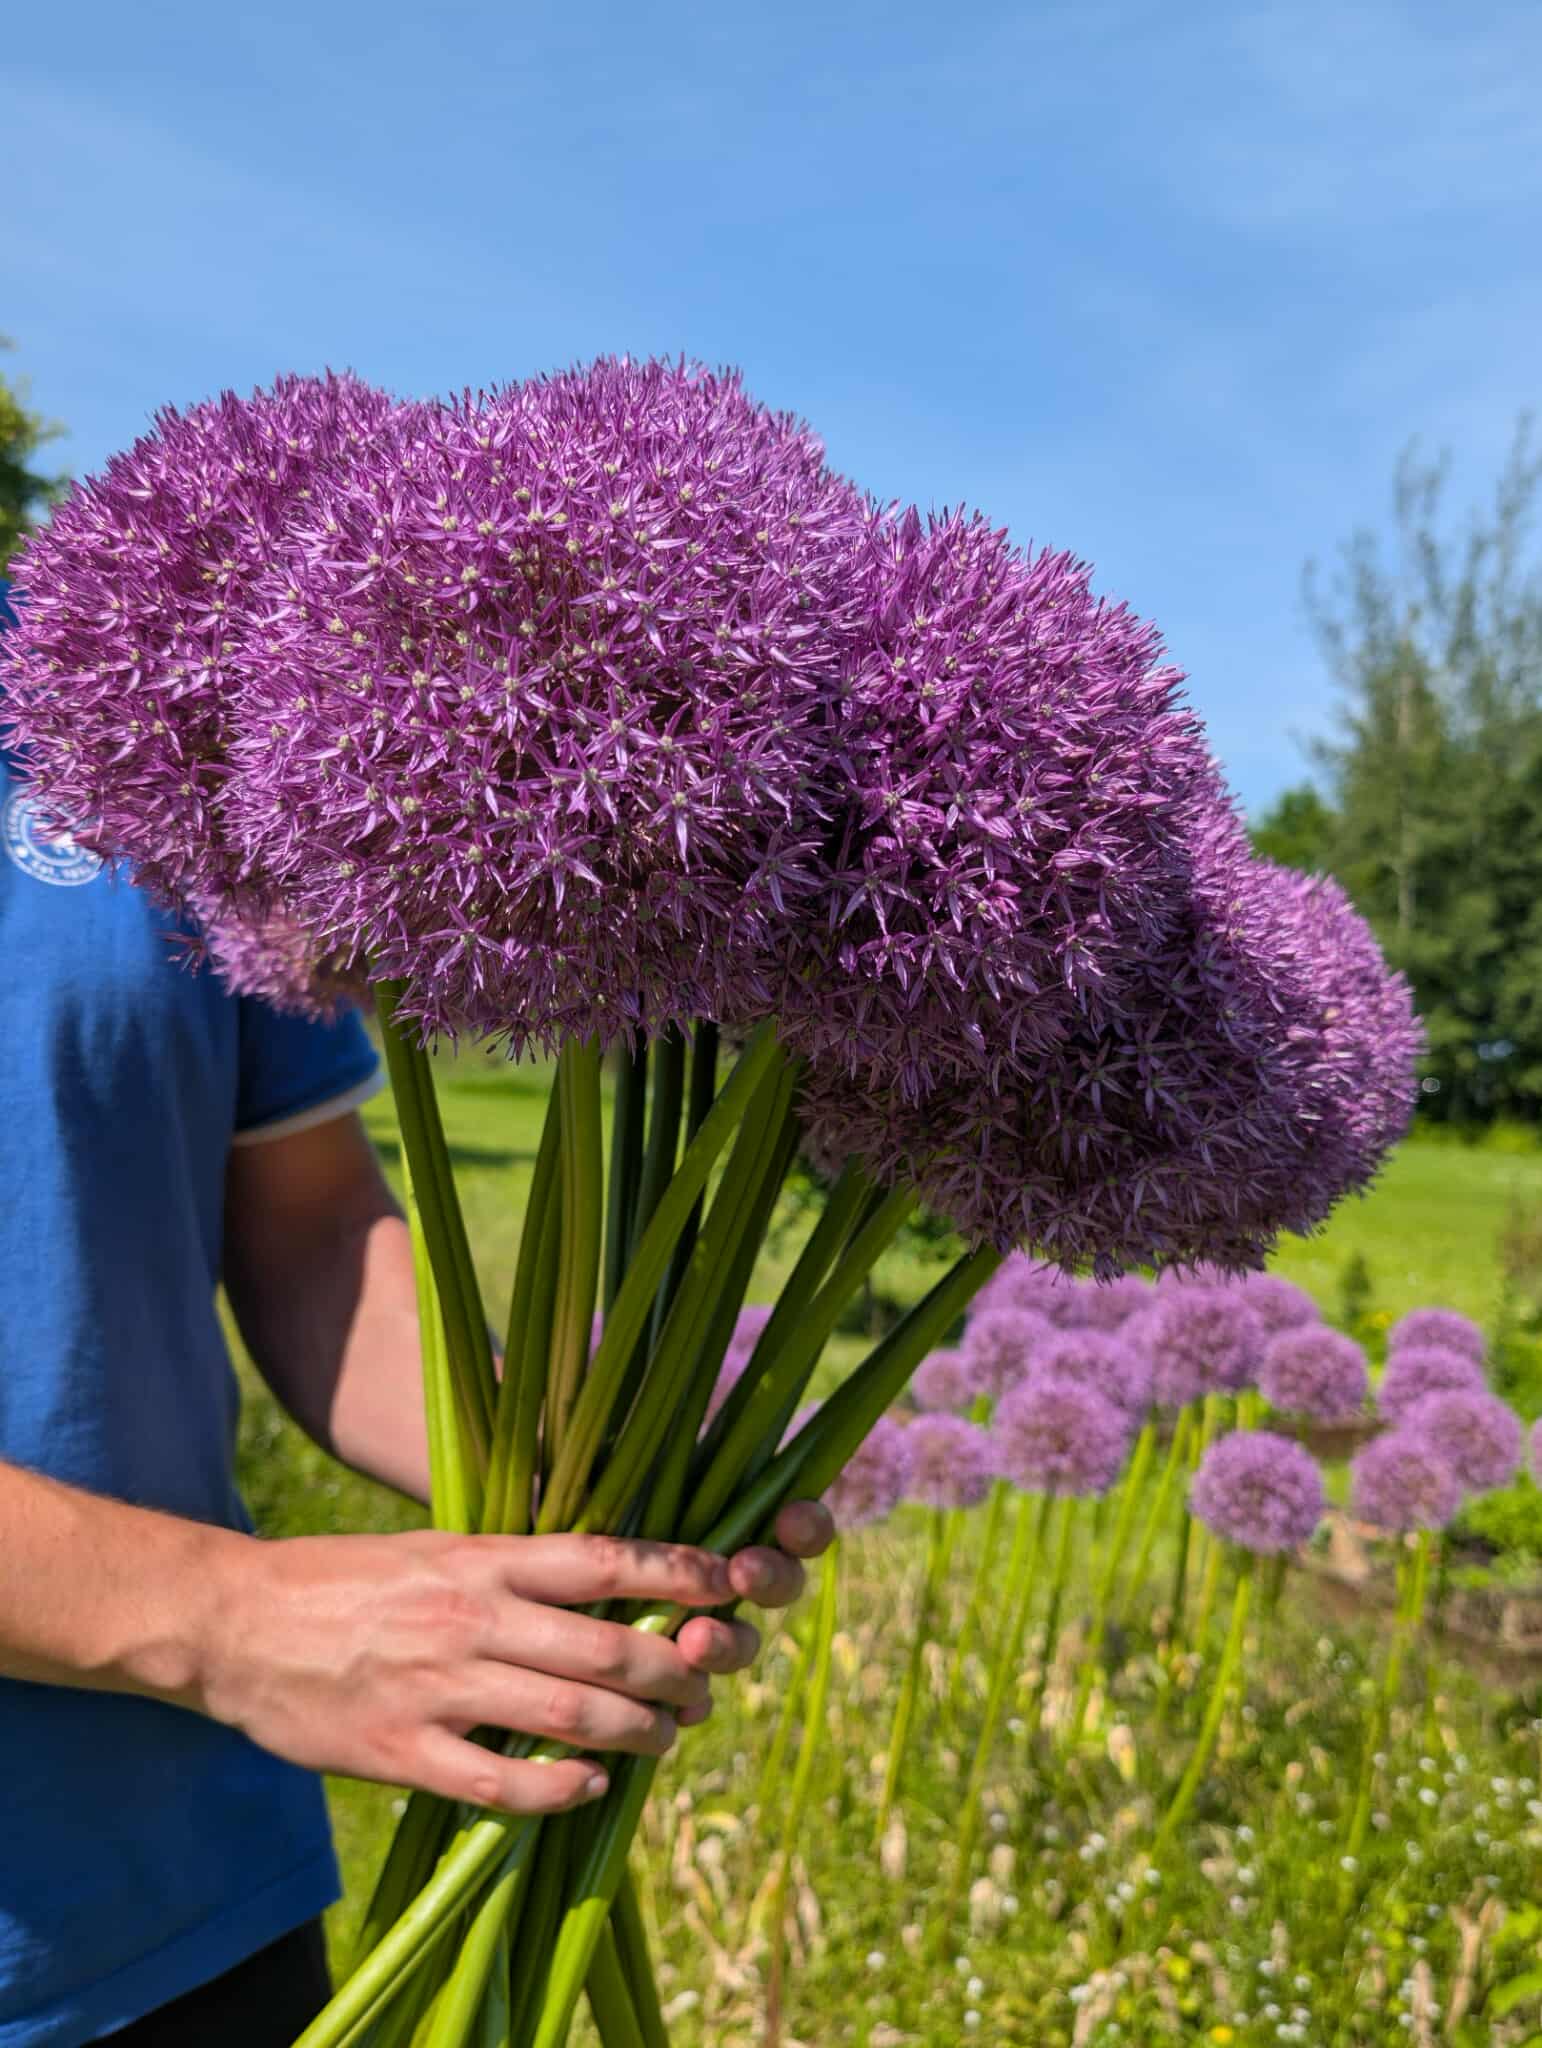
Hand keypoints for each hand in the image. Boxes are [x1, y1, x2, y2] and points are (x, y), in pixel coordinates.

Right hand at [195, 1504, 832, 1815]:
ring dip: (633, 1731)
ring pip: (569, 1715)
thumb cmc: (345, 1580)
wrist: (237, 1622)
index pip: (604, 1559)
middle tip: (703, 1689)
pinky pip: (499, 1782)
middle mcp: (470, 1617)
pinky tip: (589, 1787)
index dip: (678, 1571)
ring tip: (664, 1738)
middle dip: (674, 1672)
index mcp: (482, 1559)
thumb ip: (510, 1564)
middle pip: (606, 1645)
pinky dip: (558, 1790)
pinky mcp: (400, 1750)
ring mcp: (437, 1686)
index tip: (728, 1583)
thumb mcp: (434, 1546)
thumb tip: (600, 1570)